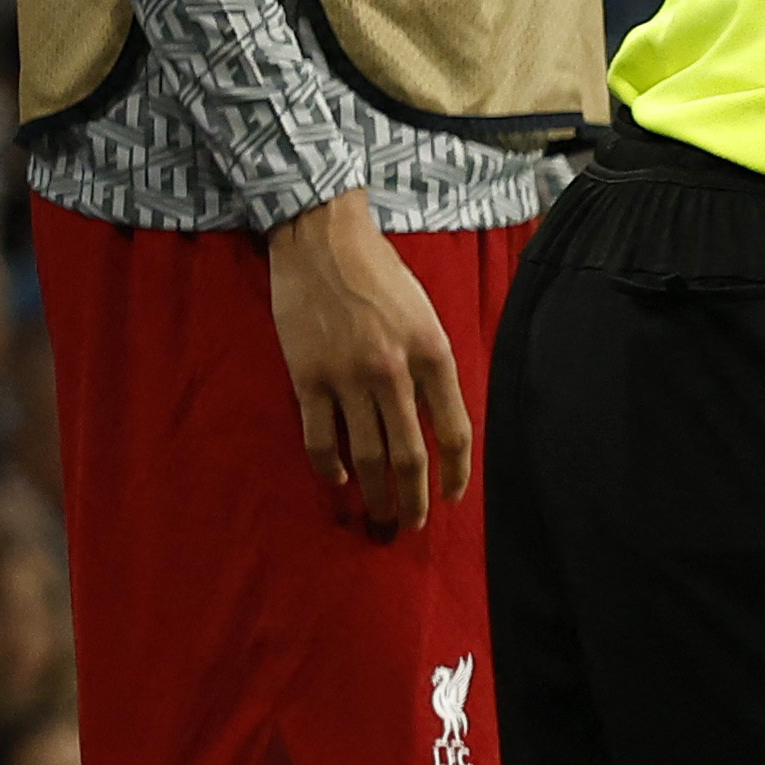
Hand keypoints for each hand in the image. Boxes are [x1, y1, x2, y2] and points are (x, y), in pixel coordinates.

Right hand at [264, 189, 468, 535]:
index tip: (453, 498)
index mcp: (433, 355)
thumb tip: (438, 420)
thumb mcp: (425, 316)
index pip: (454, 433)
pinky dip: (330, 466)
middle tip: (413, 526)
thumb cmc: (380, 274)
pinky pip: (320, 437)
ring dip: (375, 494)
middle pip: (410, 456)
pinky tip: (339, 479)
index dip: (457, 475)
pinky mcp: (307, 376)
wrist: (321, 239)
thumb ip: (434, 367)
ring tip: (380, 517)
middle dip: (414, 499)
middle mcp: (394, 372)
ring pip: (366, 455)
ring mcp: (347, 377)